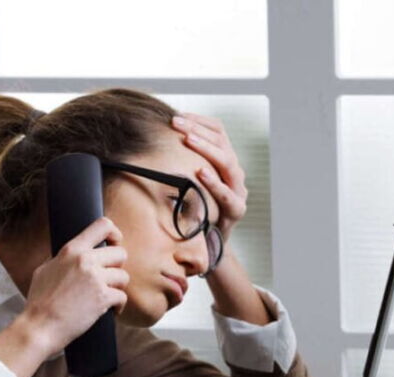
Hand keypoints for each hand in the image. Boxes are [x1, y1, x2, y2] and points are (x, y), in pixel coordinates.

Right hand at [22, 217, 128, 355]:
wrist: (40, 327)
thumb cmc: (39, 302)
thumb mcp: (45, 270)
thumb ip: (62, 259)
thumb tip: (73, 255)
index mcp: (71, 250)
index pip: (102, 225)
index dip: (114, 233)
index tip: (115, 243)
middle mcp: (85, 260)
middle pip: (120, 254)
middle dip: (117, 268)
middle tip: (109, 280)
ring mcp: (95, 279)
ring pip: (123, 277)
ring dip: (118, 288)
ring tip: (107, 297)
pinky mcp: (103, 298)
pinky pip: (122, 297)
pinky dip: (118, 306)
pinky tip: (109, 311)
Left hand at [172, 113, 247, 241]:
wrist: (208, 243)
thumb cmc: (197, 209)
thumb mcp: (189, 181)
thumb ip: (182, 162)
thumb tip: (155, 140)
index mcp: (225, 161)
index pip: (219, 131)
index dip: (199, 120)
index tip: (177, 115)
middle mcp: (234, 172)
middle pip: (222, 142)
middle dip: (198, 129)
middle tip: (176, 122)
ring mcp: (238, 191)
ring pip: (228, 162)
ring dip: (207, 148)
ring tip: (188, 139)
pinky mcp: (236, 210)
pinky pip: (227, 194)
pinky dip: (214, 182)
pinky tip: (200, 172)